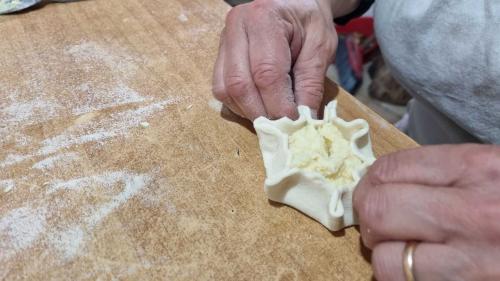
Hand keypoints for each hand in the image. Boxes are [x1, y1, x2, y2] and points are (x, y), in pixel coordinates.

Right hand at [213, 0, 342, 119]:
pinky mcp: (220, 56)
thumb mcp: (321, 46)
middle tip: (282, 127)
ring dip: (248, 111)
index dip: (279, 104)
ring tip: (271, 116)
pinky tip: (258, 105)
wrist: (294, 4)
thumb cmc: (309, 21)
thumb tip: (304, 120)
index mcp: (263, 19)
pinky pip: (221, 90)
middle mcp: (236, 28)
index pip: (266, 72)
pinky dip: (239, 105)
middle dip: (262, 112)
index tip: (294, 123)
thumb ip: (311, 82)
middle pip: (239, 84)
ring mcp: (224, 42)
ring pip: (225, 90)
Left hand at [353, 144, 499, 280]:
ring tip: (406, 254)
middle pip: (378, 210)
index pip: (390, 168)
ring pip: (386, 260)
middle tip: (381, 227)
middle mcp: (473, 212)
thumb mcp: (495, 175)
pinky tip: (424, 273)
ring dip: (387, 258)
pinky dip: (404, 280)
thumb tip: (389, 185)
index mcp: (478, 167)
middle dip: (369, 219)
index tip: (373, 193)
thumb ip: (448, 176)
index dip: (371, 183)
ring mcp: (473, 259)